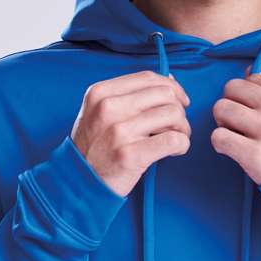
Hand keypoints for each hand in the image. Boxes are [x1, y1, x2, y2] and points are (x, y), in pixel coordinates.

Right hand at [71, 70, 191, 196]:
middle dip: (179, 109)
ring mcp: (119, 131)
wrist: (78, 182)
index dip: (172, 87)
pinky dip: (182, 145)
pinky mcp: (131, 155)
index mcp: (100, 93)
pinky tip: (175, 151)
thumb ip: (128, 96)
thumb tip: (169, 81)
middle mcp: (108, 108)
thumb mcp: (98, 112)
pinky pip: (173, 140)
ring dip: (183, 128)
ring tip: (176, 139)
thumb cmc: (93, 147)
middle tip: (177, 126)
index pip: (148, 78)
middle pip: (164, 94)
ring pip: (173, 114)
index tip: (180, 100)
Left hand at [210, 70, 260, 184]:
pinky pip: (218, 137)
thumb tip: (247, 72)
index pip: (251, 79)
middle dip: (231, 104)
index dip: (248, 95)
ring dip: (223, 123)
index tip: (256, 111)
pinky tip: (232, 149)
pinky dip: (220, 143)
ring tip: (236, 134)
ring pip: (220, 109)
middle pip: (230, 89)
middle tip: (239, 122)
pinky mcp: (254, 154)